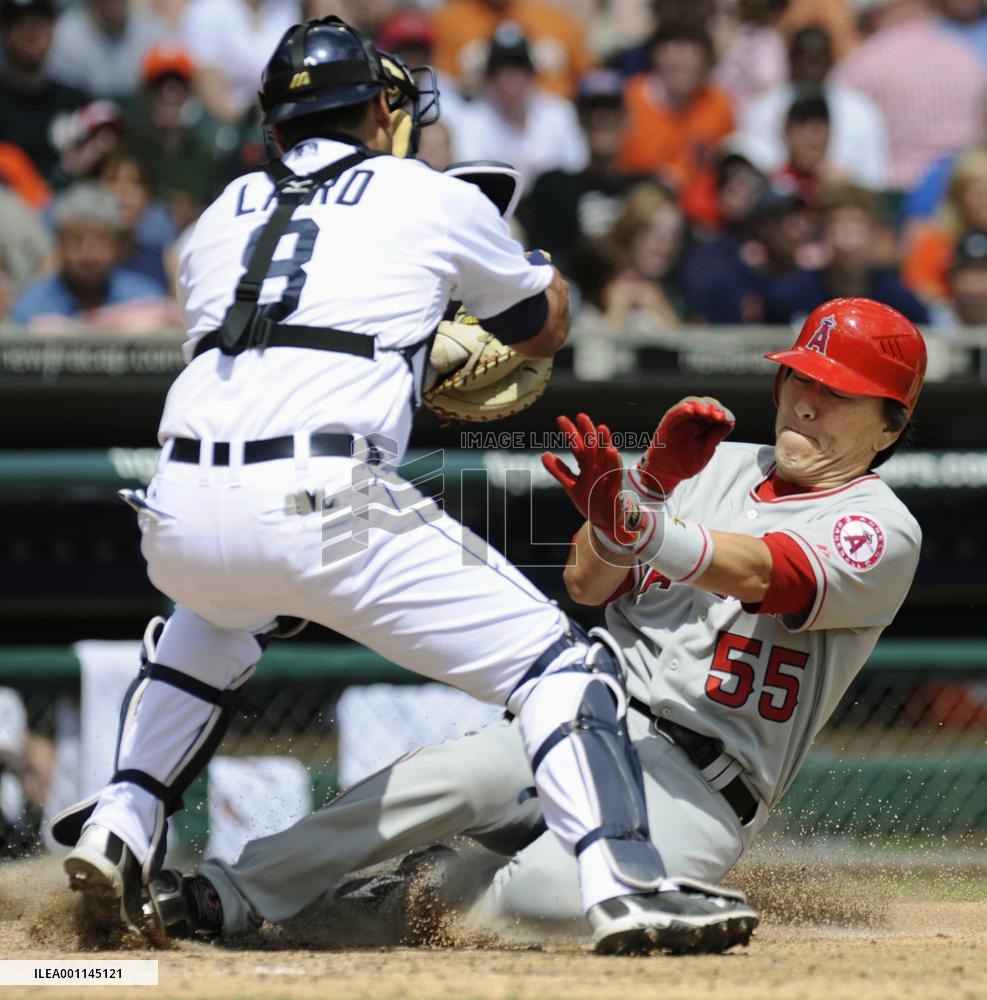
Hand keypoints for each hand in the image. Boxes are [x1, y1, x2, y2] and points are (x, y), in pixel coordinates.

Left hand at [541, 413, 635, 545]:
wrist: (607, 521)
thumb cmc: (590, 500)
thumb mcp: (572, 485)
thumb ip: (559, 471)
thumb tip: (544, 455)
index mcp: (586, 466)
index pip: (577, 446)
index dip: (571, 433)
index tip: (561, 419)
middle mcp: (597, 468)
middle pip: (591, 447)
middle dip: (587, 432)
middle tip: (581, 416)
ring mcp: (606, 477)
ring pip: (605, 457)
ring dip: (604, 443)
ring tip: (601, 428)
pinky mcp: (614, 488)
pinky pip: (614, 474)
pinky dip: (613, 462)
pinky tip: (612, 450)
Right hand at [628, 396, 734, 499]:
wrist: (670, 473)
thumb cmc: (687, 462)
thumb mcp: (706, 450)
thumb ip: (716, 436)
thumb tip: (730, 422)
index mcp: (703, 425)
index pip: (713, 412)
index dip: (721, 413)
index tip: (726, 418)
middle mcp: (692, 420)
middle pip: (703, 405)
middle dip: (712, 407)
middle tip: (717, 414)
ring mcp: (679, 422)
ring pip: (689, 404)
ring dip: (698, 405)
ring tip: (706, 411)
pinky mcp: (666, 425)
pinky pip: (673, 414)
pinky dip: (681, 410)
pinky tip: (689, 410)